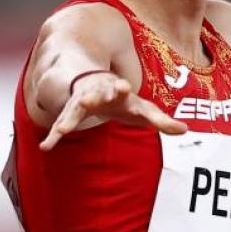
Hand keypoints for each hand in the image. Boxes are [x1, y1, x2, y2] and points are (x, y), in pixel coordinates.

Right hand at [40, 72, 186, 150]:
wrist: (96, 83)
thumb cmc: (125, 102)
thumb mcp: (144, 110)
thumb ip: (162, 121)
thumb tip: (185, 130)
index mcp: (122, 94)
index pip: (125, 93)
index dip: (122, 90)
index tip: (122, 86)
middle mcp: (100, 94)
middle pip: (97, 93)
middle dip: (95, 95)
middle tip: (89, 97)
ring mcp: (84, 100)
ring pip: (76, 107)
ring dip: (70, 116)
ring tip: (63, 129)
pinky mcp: (72, 111)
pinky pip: (61, 123)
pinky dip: (54, 135)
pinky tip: (46, 147)